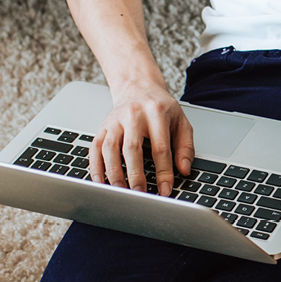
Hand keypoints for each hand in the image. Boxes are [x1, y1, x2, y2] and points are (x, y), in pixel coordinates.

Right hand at [90, 80, 195, 196]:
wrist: (138, 87)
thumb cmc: (161, 108)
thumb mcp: (181, 122)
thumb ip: (185, 147)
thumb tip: (183, 170)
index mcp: (156, 112)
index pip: (160, 147)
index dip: (163, 172)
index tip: (165, 190)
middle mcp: (133, 115)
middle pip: (132, 148)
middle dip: (135, 175)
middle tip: (140, 194)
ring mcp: (115, 120)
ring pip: (109, 148)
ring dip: (113, 172)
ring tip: (120, 191)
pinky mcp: (102, 126)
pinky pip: (94, 148)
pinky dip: (95, 166)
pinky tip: (100, 181)